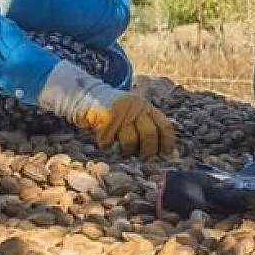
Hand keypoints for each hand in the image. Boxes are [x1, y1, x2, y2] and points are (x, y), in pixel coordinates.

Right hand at [38, 59, 176, 158]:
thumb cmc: (114, 111)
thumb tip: (163, 154)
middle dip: (149, 151)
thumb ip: (146, 127)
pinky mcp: (104, 119)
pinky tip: (107, 143)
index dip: (168, 143)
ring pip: (131, 141)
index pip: (164, 125)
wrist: (87, 94)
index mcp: (146, 106)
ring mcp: (120, 113)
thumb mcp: (134, 112)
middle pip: (150, 134)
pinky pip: (110, 142)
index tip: (167, 156)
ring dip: (128, 152)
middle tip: (144, 160)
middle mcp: (136, 108)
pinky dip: (108, 147)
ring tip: (124, 153)